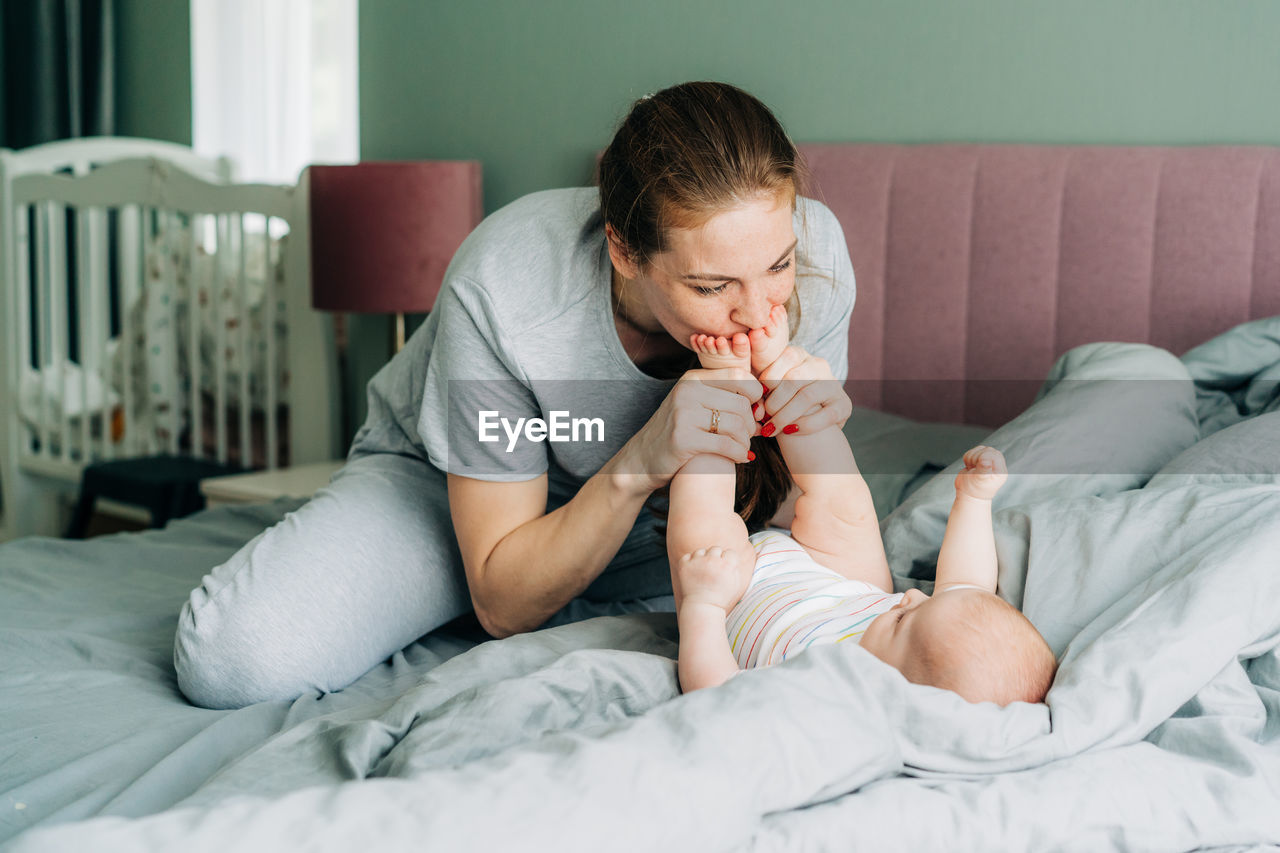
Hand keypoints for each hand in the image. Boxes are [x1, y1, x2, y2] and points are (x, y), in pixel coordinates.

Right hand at [618, 366, 761, 494]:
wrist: (642, 459)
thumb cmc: (677, 433)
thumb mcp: (695, 406)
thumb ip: (724, 398)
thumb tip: (763, 402)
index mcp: (692, 379)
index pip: (739, 376)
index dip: (756, 395)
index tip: (756, 413)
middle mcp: (687, 391)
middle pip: (741, 403)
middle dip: (751, 423)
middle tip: (751, 436)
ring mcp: (683, 414)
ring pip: (736, 424)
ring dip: (746, 441)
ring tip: (743, 448)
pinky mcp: (683, 439)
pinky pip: (726, 445)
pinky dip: (739, 454)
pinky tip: (741, 458)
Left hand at [676, 546, 751, 611]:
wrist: (703, 608)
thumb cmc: (720, 598)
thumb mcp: (735, 584)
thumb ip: (735, 568)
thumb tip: (732, 557)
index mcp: (727, 565)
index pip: (729, 552)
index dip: (727, 560)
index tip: (724, 568)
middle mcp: (712, 560)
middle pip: (716, 549)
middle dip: (715, 558)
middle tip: (713, 570)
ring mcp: (697, 562)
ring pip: (701, 551)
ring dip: (702, 558)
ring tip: (702, 572)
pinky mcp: (685, 565)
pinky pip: (688, 556)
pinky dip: (690, 562)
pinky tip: (693, 571)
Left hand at [754, 346, 852, 436]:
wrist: (809, 424)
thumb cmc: (782, 402)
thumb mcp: (770, 389)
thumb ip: (760, 388)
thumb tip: (751, 403)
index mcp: (799, 355)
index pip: (784, 357)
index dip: (768, 379)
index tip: (757, 397)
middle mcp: (818, 365)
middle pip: (794, 379)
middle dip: (774, 401)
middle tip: (762, 417)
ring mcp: (833, 384)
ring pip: (807, 396)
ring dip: (785, 415)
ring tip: (771, 428)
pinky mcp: (844, 404)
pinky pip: (825, 415)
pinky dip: (804, 425)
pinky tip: (790, 432)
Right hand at [954, 445, 1007, 500]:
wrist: (968, 493)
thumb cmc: (975, 489)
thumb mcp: (980, 481)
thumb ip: (984, 469)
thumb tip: (985, 460)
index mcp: (1000, 470)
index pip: (993, 454)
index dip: (982, 458)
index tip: (978, 468)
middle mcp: (997, 465)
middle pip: (987, 450)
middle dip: (976, 458)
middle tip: (975, 469)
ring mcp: (989, 461)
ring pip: (980, 449)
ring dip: (971, 458)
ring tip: (973, 469)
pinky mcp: (980, 459)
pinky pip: (973, 451)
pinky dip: (968, 458)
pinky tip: (971, 467)